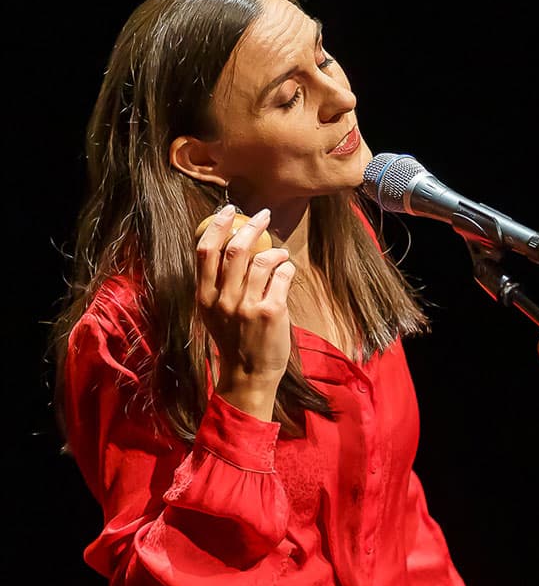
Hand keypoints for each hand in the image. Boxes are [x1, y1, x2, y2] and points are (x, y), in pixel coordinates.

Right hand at [195, 205, 294, 420]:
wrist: (248, 374)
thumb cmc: (234, 339)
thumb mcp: (214, 312)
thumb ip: (217, 283)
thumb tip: (229, 246)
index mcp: (204, 296)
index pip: (205, 251)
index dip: (218, 226)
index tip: (229, 211)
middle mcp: (223, 299)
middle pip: (235, 250)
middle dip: (251, 226)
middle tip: (263, 216)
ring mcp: (246, 306)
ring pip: (261, 260)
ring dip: (275, 250)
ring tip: (280, 253)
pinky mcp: (270, 312)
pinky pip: (282, 276)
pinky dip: (287, 267)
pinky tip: (287, 271)